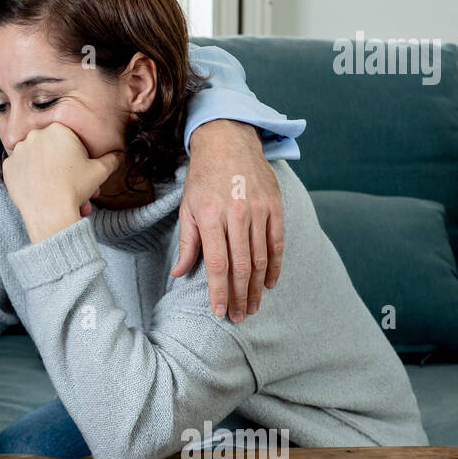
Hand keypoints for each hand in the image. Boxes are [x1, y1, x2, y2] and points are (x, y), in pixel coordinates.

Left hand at [2, 122, 122, 243]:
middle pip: (52, 150)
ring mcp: (19, 151)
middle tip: (72, 185)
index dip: (78, 156)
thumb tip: (120, 154)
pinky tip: (40, 189)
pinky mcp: (8, 167)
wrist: (50, 212)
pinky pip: (21, 170)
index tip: (81, 171)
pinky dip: (29, 178)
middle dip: (64, 168)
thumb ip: (112, 159)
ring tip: (58, 191)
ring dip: (47, 172)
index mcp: (58, 129)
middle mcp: (35, 135)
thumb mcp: (100, 172)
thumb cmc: (76, 188)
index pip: (69, 139)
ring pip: (37, 160)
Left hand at [172, 119, 283, 320]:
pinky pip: (277, 242)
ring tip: (252, 307)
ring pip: (260, 258)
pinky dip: (275, 265)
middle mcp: (236, 214)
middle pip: (241, 266)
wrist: (228, 141)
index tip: (219, 311)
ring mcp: (258, 210)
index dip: (219, 291)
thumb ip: (187, 242)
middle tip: (238, 317)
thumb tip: (179, 274)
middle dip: (239, 296)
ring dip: (257, 287)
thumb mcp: (187, 207)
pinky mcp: (275, 205)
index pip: (218, 264)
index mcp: (211, 216)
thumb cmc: (203, 178)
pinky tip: (269, 283)